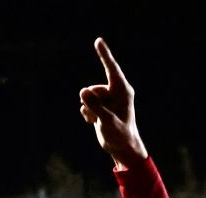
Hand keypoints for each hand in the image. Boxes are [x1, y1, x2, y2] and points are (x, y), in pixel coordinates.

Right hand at [79, 38, 147, 165]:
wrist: (122, 148)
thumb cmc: (121, 135)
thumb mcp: (108, 122)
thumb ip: (96, 106)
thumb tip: (83, 91)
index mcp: (123, 91)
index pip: (111, 69)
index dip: (104, 55)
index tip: (98, 41)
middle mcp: (115, 92)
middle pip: (93, 89)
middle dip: (91, 102)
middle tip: (99, 118)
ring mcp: (107, 98)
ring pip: (87, 96)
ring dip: (88, 109)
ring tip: (98, 121)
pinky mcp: (101, 106)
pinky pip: (86, 103)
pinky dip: (87, 113)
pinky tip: (93, 122)